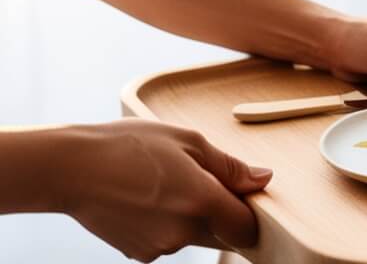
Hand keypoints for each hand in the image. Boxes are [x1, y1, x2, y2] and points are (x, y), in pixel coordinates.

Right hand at [57, 119, 271, 261]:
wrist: (75, 169)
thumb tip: (264, 179)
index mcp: (201, 200)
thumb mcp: (189, 142)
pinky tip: (149, 199)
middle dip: (223, 213)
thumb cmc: (134, 144)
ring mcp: (160, 248)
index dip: (253, 214)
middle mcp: (183, 232)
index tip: (249, 197)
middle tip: (203, 179)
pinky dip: (168, 224)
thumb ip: (230, 167)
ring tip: (166, 182)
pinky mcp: (139, 255)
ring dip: (194, 217)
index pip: (246, 227)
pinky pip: (168, 240)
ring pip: (194, 236)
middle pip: (222, 233)